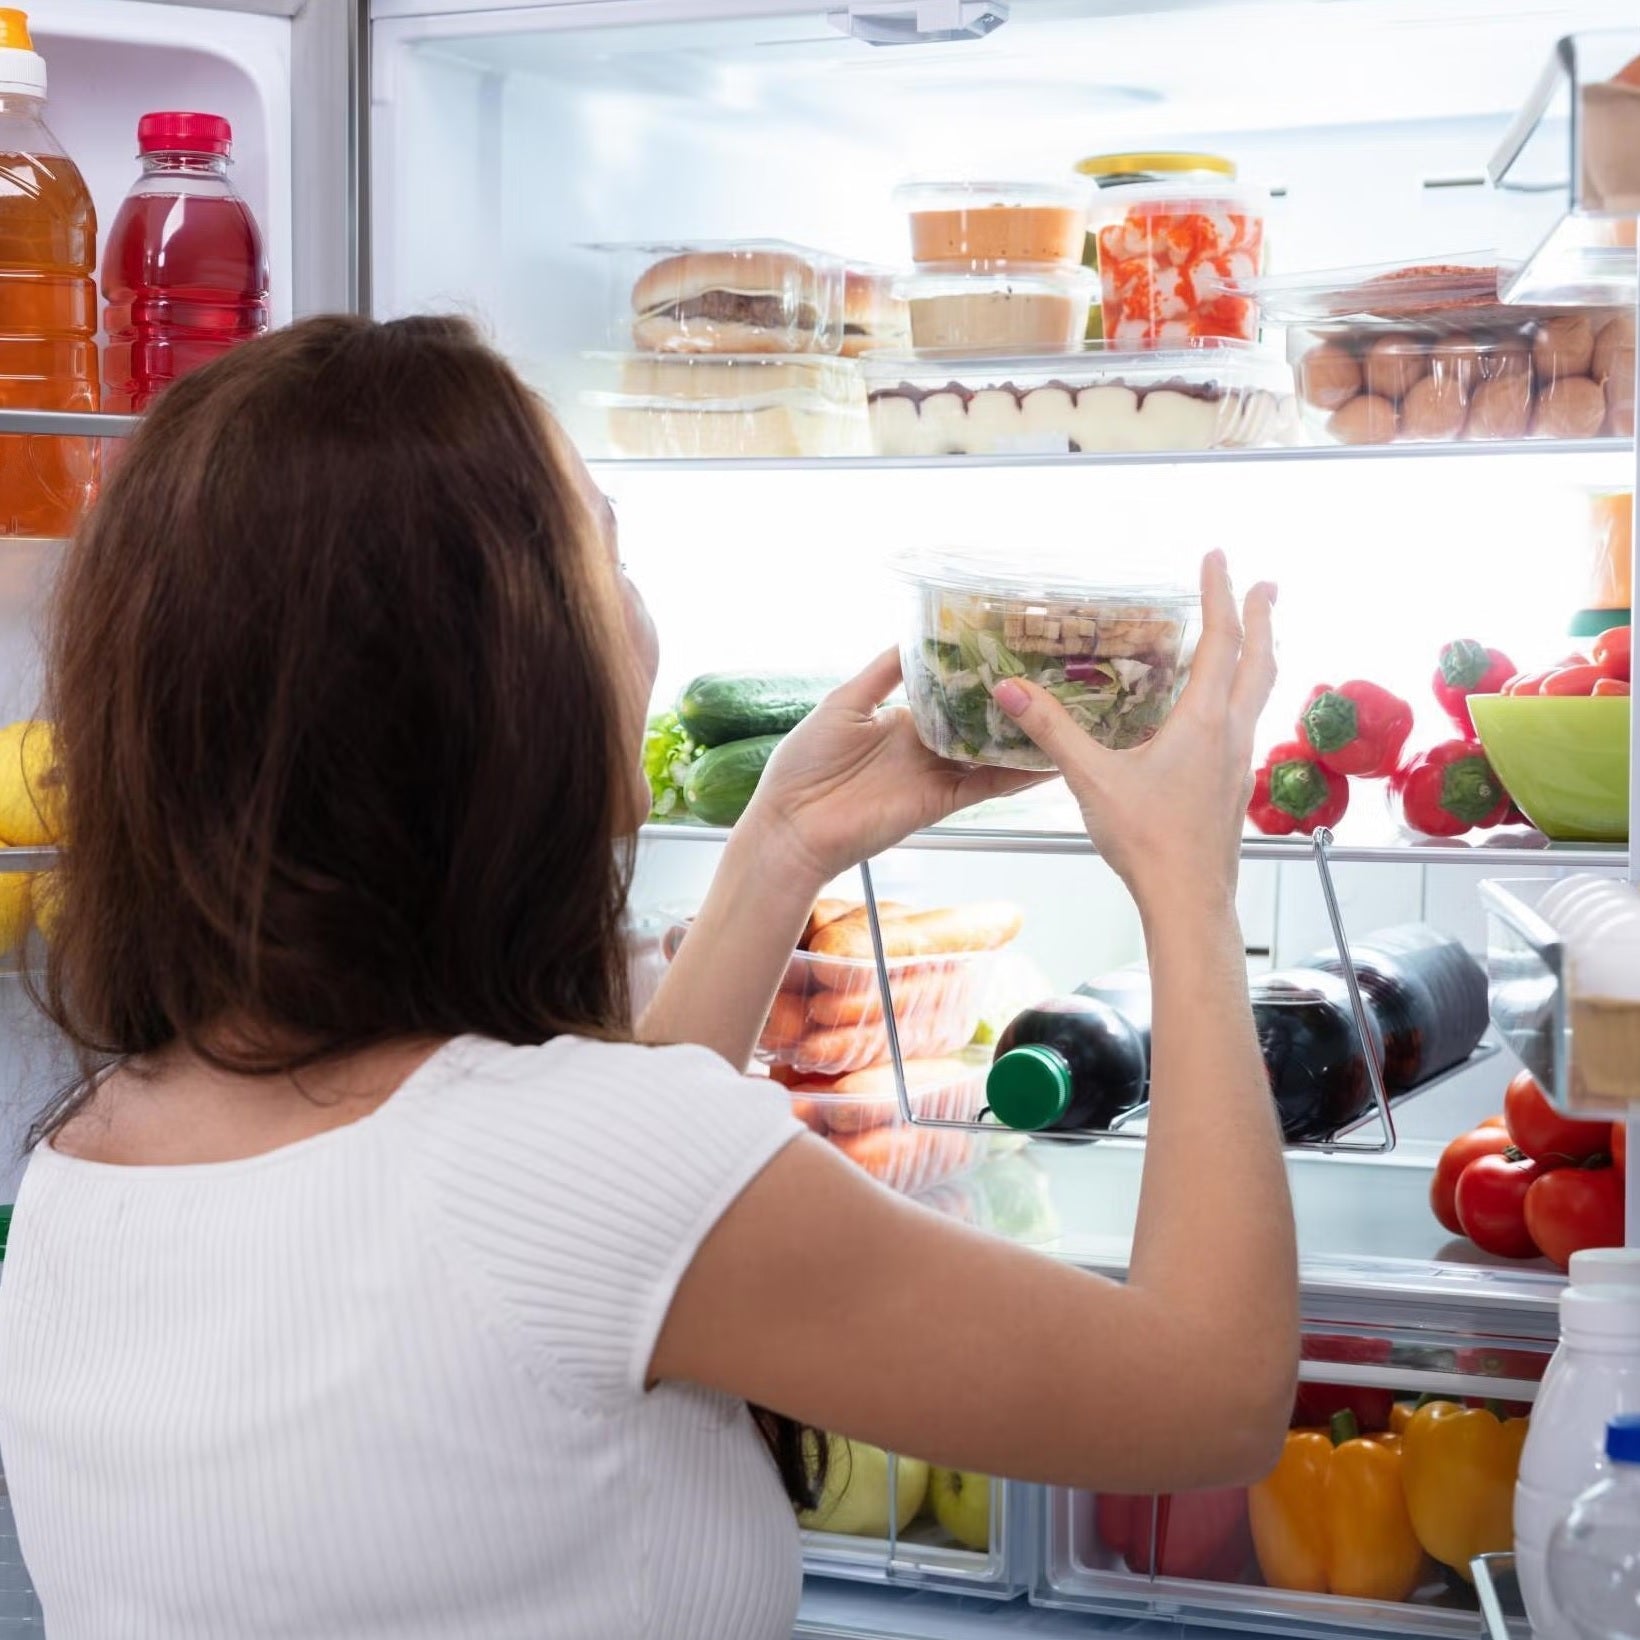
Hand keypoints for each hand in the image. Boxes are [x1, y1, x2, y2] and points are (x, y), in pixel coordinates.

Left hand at [740, 651, 1043, 886]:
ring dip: (1024, 738)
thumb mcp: (843, 702)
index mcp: (901, 720)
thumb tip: (912, 634)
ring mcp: (935, 775)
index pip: (950, 692)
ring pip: (991, 752)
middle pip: (977, 721)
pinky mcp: (940, 802)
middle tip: (1055, 677)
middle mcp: (924, 746)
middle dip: (1010, 704)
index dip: (978, 675)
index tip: (1012, 650)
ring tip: (1067, 713)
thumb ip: (882, 672)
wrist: (792, 826)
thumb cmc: (804, 764)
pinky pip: (986, 785)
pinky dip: (1017, 775)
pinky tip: (1049, 759)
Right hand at [991, 552, 1275, 916]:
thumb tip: (1010, 690)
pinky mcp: (1234, 788)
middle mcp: (1230, 734)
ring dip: (1260, 656)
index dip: (1219, 595)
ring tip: (1254, 638)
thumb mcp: (1091, 779)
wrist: (1189, 899)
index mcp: (1203, 721)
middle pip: (1260, 661)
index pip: (1220, 641)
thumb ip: (1052, 730)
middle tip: (1266, 584)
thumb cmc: (1148, 840)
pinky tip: (1222, 712)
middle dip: (1263, 617)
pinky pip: (1246, 724)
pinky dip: (1243, 696)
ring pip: (1260, 694)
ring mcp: (1238, 762)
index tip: (1218, 558)